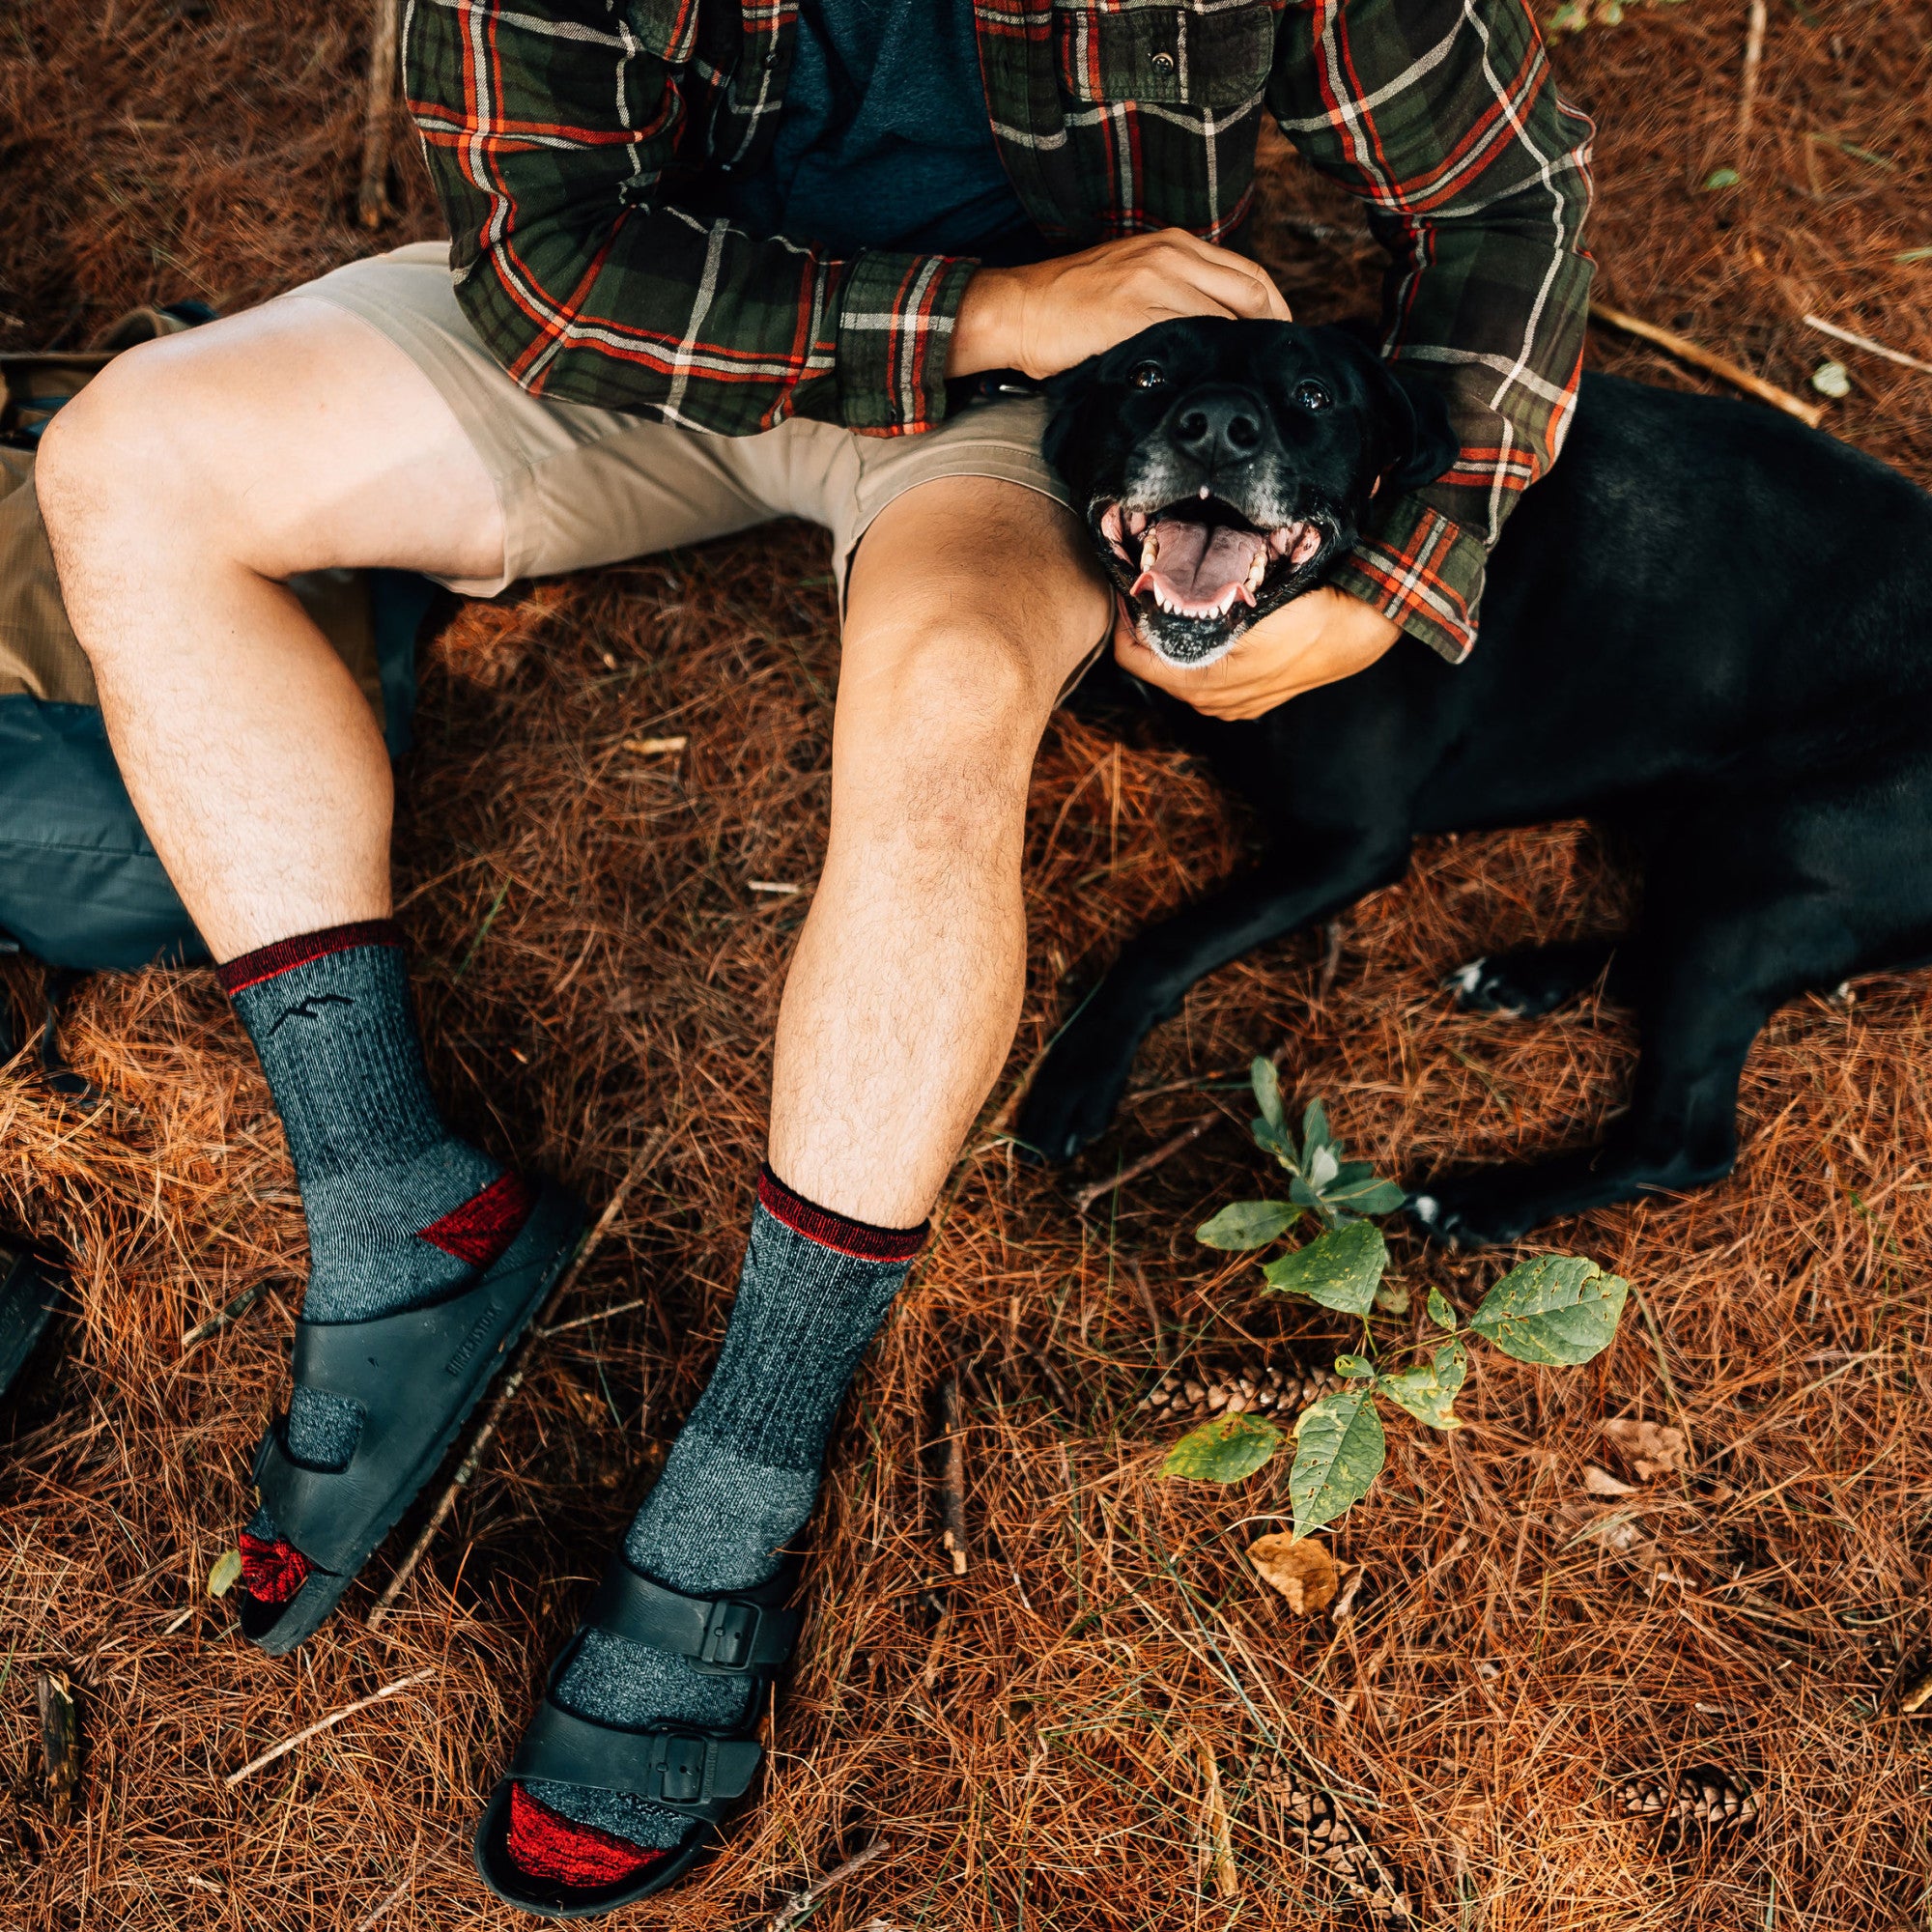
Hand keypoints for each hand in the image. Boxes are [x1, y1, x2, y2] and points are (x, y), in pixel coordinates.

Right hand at [947, 229, 1289, 380]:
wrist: (1018, 309)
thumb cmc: (1069, 301)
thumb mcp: (1132, 275)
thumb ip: (1176, 288)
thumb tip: (1220, 326)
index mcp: (1174, 243)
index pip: (1250, 273)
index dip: (1277, 310)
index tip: (1283, 342)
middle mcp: (1170, 255)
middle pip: (1250, 293)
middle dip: (1272, 333)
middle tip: (1276, 371)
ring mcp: (1152, 282)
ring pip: (1223, 320)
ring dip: (1238, 355)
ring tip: (1244, 385)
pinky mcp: (1132, 315)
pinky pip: (1187, 339)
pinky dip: (1202, 364)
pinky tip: (1207, 386)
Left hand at [1114, 587, 1401, 720]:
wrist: (1356, 633)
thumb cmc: (1306, 619)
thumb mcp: (1245, 612)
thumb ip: (1194, 614)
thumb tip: (1150, 598)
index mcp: (1200, 686)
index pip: (1130, 655)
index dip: (1123, 618)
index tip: (1129, 585)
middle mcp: (1207, 703)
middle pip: (1151, 662)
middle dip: (1147, 624)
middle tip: (1152, 584)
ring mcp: (1227, 704)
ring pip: (1177, 666)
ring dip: (1172, 635)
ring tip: (1179, 598)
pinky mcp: (1245, 698)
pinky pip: (1204, 672)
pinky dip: (1198, 648)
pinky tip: (1210, 620)